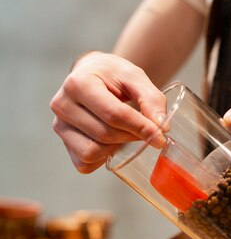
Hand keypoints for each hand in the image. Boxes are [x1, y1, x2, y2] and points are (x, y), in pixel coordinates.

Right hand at [50, 52, 166, 172]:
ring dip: (116, 148)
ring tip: (126, 133)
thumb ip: (152, 99)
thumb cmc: (112, 75)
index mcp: (78, 83)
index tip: (160, 136)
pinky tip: (111, 144)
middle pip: (104, 134)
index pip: (113, 114)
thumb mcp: (135, 77)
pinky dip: (102, 159)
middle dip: (131, 136)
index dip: (140, 128)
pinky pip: (84, 163)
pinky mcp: (64, 144)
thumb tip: (161, 127)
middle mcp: (62, 105)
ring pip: (92, 152)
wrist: (92, 74)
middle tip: (146, 131)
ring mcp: (59, 126)